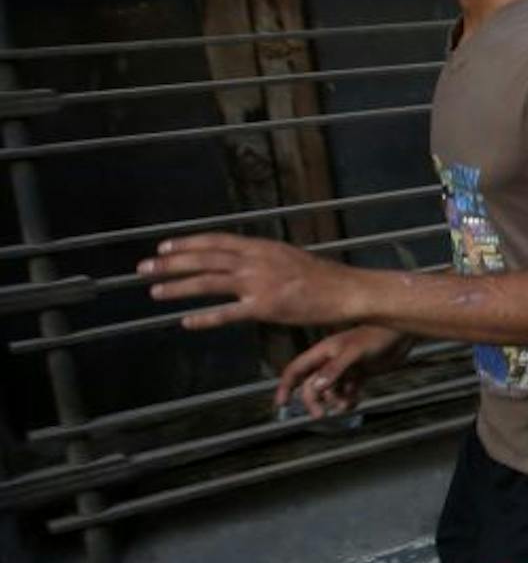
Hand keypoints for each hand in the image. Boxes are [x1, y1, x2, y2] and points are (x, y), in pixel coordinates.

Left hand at [139, 232, 359, 328]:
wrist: (348, 291)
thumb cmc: (325, 278)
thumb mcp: (291, 258)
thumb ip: (266, 260)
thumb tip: (247, 261)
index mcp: (263, 248)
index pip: (217, 240)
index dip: (188, 243)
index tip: (164, 247)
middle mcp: (257, 262)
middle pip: (206, 258)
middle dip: (171, 263)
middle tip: (143, 267)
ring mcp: (260, 284)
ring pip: (210, 282)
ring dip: (179, 286)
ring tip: (154, 291)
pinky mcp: (267, 308)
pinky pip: (229, 313)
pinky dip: (205, 318)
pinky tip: (186, 322)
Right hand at [277, 325, 409, 416]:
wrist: (400, 335)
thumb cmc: (377, 336)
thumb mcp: (353, 353)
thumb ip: (335, 369)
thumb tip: (317, 386)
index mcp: (323, 352)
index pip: (296, 370)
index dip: (286, 386)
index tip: (282, 403)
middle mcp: (330, 361)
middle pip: (312, 386)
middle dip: (314, 401)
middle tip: (321, 414)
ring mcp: (345, 368)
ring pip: (331, 391)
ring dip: (335, 402)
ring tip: (347, 405)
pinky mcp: (359, 374)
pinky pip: (347, 392)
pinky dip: (349, 400)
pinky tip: (356, 401)